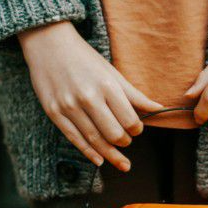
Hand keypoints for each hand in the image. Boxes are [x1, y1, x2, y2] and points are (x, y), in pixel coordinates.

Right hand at [18, 22, 161, 170]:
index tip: (136, 129)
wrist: (48, 45)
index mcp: (106, 86)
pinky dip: (89, 153)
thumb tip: (158, 108)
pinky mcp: (54, 113)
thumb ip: (134, 94)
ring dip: (110, 154)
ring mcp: (69, 107)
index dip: (137, 129)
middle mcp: (88, 97)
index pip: (129, 120)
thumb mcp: (112, 72)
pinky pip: (75, 139)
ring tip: (121, 162)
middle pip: (113, 134)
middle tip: (126, 141)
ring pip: (94, 140)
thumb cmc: (84, 59)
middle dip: (124, 142)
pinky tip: (99, 160)